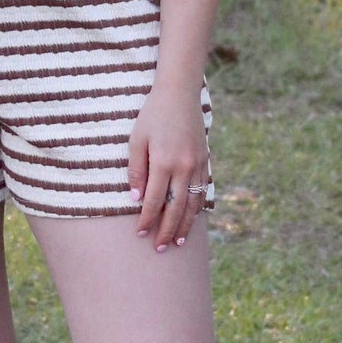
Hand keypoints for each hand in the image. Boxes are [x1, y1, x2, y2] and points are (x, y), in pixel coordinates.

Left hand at [128, 79, 209, 249]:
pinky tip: (191, 219)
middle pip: (176, 207)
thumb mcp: (136, 140)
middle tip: (159, 248)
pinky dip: (197, 208)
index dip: (146, 219)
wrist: (179, 94)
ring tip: (178, 242)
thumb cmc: (152, 115)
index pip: (153, 200)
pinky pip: (203, 191)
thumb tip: (135, 199)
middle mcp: (184, 166)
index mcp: (163, 161)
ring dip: (185, 225)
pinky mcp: (206, 161)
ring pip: (193, 203)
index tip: (140, 234)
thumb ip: (136, 171)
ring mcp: (198, 165)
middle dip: (166, 230)